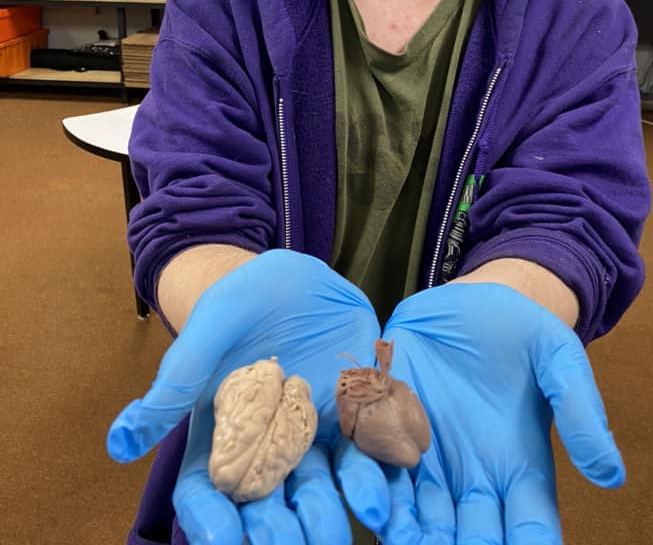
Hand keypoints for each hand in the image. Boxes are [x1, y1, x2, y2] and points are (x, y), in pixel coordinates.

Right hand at [106, 249, 389, 544]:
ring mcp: (314, 436)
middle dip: (279, 531)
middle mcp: (267, 447)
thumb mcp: (209, 329)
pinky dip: (380, 473)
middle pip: (269, 505)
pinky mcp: (355, 416)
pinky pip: (369, 452)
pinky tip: (390, 486)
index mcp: (220, 435)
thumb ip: (176, 382)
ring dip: (333, 513)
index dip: (211, 520)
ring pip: (323, 489)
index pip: (207, 493)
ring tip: (349, 524)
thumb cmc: (239, 302)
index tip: (221, 539)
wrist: (295, 279)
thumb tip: (117, 443)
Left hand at [379, 283, 624, 544]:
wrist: (469, 298)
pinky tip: (371, 504)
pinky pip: (373, 467)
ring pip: (418, 517)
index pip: (528, 528)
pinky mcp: (386, 426)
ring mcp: (426, 456)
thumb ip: (580, 411)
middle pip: (469, 538)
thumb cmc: (521, 330)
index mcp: (522, 468)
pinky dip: (369, 489)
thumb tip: (612, 475)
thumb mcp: (558, 359)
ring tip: (406, 544)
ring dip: (411, 537)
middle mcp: (472, 475)